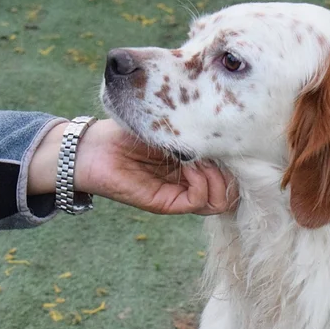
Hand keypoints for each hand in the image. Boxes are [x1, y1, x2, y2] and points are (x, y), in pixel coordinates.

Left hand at [28, 119, 233, 215]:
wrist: (94, 147)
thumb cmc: (127, 130)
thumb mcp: (168, 123)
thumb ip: (192, 130)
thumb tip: (224, 131)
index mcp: (194, 165)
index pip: (230, 172)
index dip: (235, 159)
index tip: (227, 137)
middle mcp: (191, 183)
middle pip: (230, 189)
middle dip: (231, 169)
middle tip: (216, 148)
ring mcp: (180, 195)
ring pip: (220, 200)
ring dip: (218, 177)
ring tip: (203, 158)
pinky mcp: (167, 204)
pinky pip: (199, 201)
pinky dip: (202, 183)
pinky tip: (192, 165)